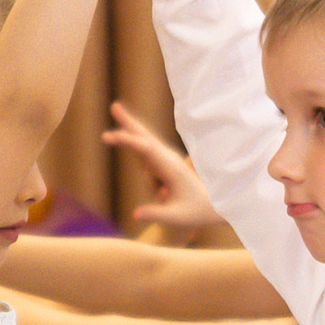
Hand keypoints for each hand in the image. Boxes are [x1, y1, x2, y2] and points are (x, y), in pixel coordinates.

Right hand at [104, 102, 221, 239]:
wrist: (213, 208)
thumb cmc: (197, 212)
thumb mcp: (177, 218)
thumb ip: (156, 214)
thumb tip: (135, 214)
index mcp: (172, 168)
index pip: (147, 150)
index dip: (129, 141)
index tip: (111, 135)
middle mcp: (168, 160)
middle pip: (145, 137)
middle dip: (129, 122)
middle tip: (114, 106)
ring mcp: (165, 162)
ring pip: (143, 144)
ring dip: (130, 130)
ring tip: (119, 119)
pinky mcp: (162, 166)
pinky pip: (144, 156)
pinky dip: (133, 145)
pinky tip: (124, 142)